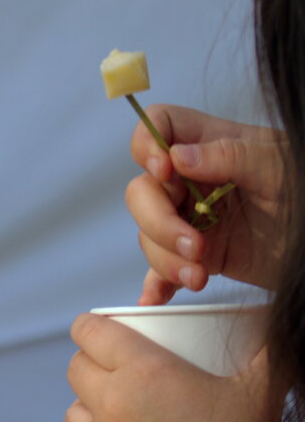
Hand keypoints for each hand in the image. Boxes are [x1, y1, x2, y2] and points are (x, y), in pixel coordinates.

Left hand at [66, 313, 271, 421]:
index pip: (87, 330)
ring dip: (88, 405)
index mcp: (142, 372)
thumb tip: (267, 322)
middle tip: (120, 369)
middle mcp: (112, 404)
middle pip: (76, 368)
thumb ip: (263, 354)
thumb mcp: (259, 394)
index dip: (94, 327)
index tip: (107, 331)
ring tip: (118, 406)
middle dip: (93, 363)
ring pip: (73, 411)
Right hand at [125, 105, 284, 303]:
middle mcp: (193, 180)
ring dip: (165, 256)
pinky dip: (157, 281)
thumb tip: (177, 156)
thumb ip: (230, 155)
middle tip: (194, 245)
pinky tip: (155, 296)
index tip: (164, 172)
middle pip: (143, 189)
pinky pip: (164, 266)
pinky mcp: (200, 254)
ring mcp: (193, 218)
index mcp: (210, 144)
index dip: (147, 144)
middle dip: (158, 220)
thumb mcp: (278, 167)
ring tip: (198, 275)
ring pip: (148, 231)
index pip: (159, 126)